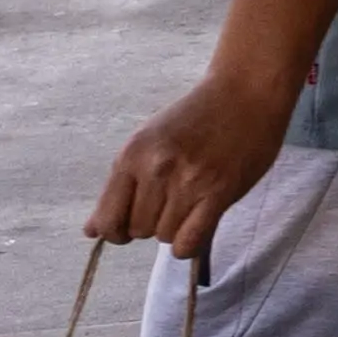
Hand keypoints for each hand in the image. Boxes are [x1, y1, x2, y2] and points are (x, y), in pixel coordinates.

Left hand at [90, 62, 299, 261]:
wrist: (246, 91)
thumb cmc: (196, 116)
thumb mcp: (148, 140)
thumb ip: (121, 185)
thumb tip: (91, 231)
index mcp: (133, 154)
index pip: (108, 219)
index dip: (115, 231)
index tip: (127, 229)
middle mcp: (156, 169)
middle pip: (138, 230)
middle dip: (150, 225)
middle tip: (170, 204)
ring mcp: (188, 182)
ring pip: (164, 236)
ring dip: (174, 229)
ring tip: (190, 204)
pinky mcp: (218, 193)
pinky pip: (189, 242)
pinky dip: (188, 245)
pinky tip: (197, 226)